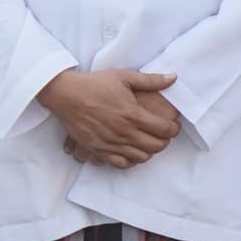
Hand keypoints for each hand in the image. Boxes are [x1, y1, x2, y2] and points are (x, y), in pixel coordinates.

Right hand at [36, 68, 181, 168]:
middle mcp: (124, 132)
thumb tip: (173, 78)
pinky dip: (131, 160)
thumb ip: (151, 80)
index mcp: (133, 114)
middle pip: (156, 146)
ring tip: (148, 141)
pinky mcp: (99, 150)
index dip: (174, 129)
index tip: (173, 126)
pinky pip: (122, 164)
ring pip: (141, 157)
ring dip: (149, 151)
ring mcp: (111, 143)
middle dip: (165, 141)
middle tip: (163, 134)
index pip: (165, 130)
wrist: (66, 94)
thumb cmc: (95, 84)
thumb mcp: (124, 76)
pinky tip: (132, 151)